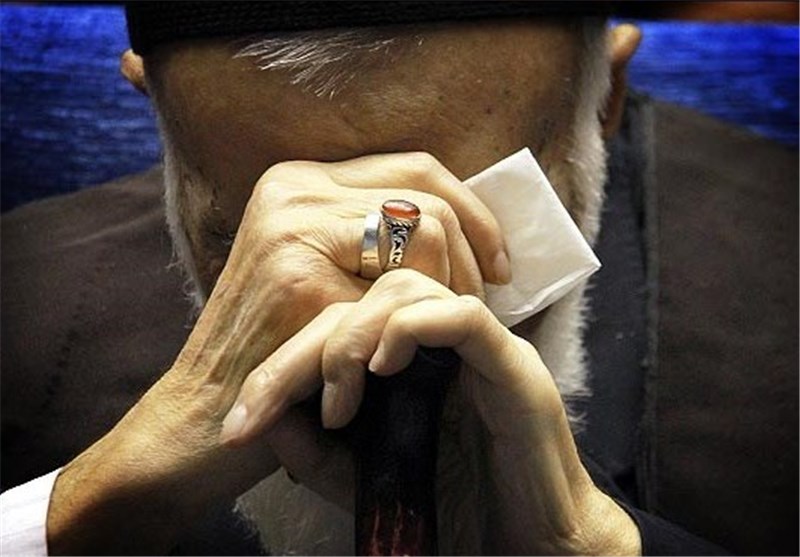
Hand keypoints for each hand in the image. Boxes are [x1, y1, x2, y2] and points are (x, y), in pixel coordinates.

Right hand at [46, 152, 508, 553]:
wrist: (204, 414)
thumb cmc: (277, 349)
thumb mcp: (324, 274)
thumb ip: (374, 237)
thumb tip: (468, 227)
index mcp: (302, 182)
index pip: (416, 169)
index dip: (473, 214)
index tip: (498, 268)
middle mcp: (293, 189)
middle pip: (428, 193)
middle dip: (474, 251)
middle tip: (482, 303)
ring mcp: (292, 228)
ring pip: (425, 228)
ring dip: (453, 285)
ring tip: (444, 330)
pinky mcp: (300, 280)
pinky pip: (404, 282)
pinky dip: (424, 319)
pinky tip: (414, 356)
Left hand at [222, 270, 641, 554]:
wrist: (525, 545)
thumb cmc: (451, 511)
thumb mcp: (362, 481)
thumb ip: (315, 451)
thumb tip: (265, 416)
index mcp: (406, 362)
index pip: (336, 325)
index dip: (283, 363)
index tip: (241, 423)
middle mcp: (439, 342)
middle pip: (362, 296)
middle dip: (304, 351)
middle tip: (269, 409)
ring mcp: (476, 346)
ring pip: (406, 287)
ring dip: (353, 336)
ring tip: (338, 400)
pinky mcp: (510, 362)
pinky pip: (458, 316)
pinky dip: (411, 331)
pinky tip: (383, 372)